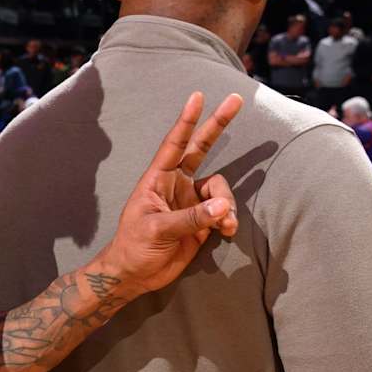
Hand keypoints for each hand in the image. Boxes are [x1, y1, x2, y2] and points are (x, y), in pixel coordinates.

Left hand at [98, 91, 242, 296]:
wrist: (135, 275)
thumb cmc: (134, 246)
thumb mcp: (158, 230)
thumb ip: (191, 218)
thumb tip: (224, 207)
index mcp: (158, 179)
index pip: (174, 144)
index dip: (187, 121)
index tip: (198, 96)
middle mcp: (177, 184)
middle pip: (202, 148)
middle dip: (219, 125)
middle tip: (237, 100)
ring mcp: (191, 201)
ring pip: (220, 190)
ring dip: (226, 205)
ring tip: (225, 225)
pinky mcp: (202, 221)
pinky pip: (223, 211)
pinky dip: (228, 219)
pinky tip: (227, 231)